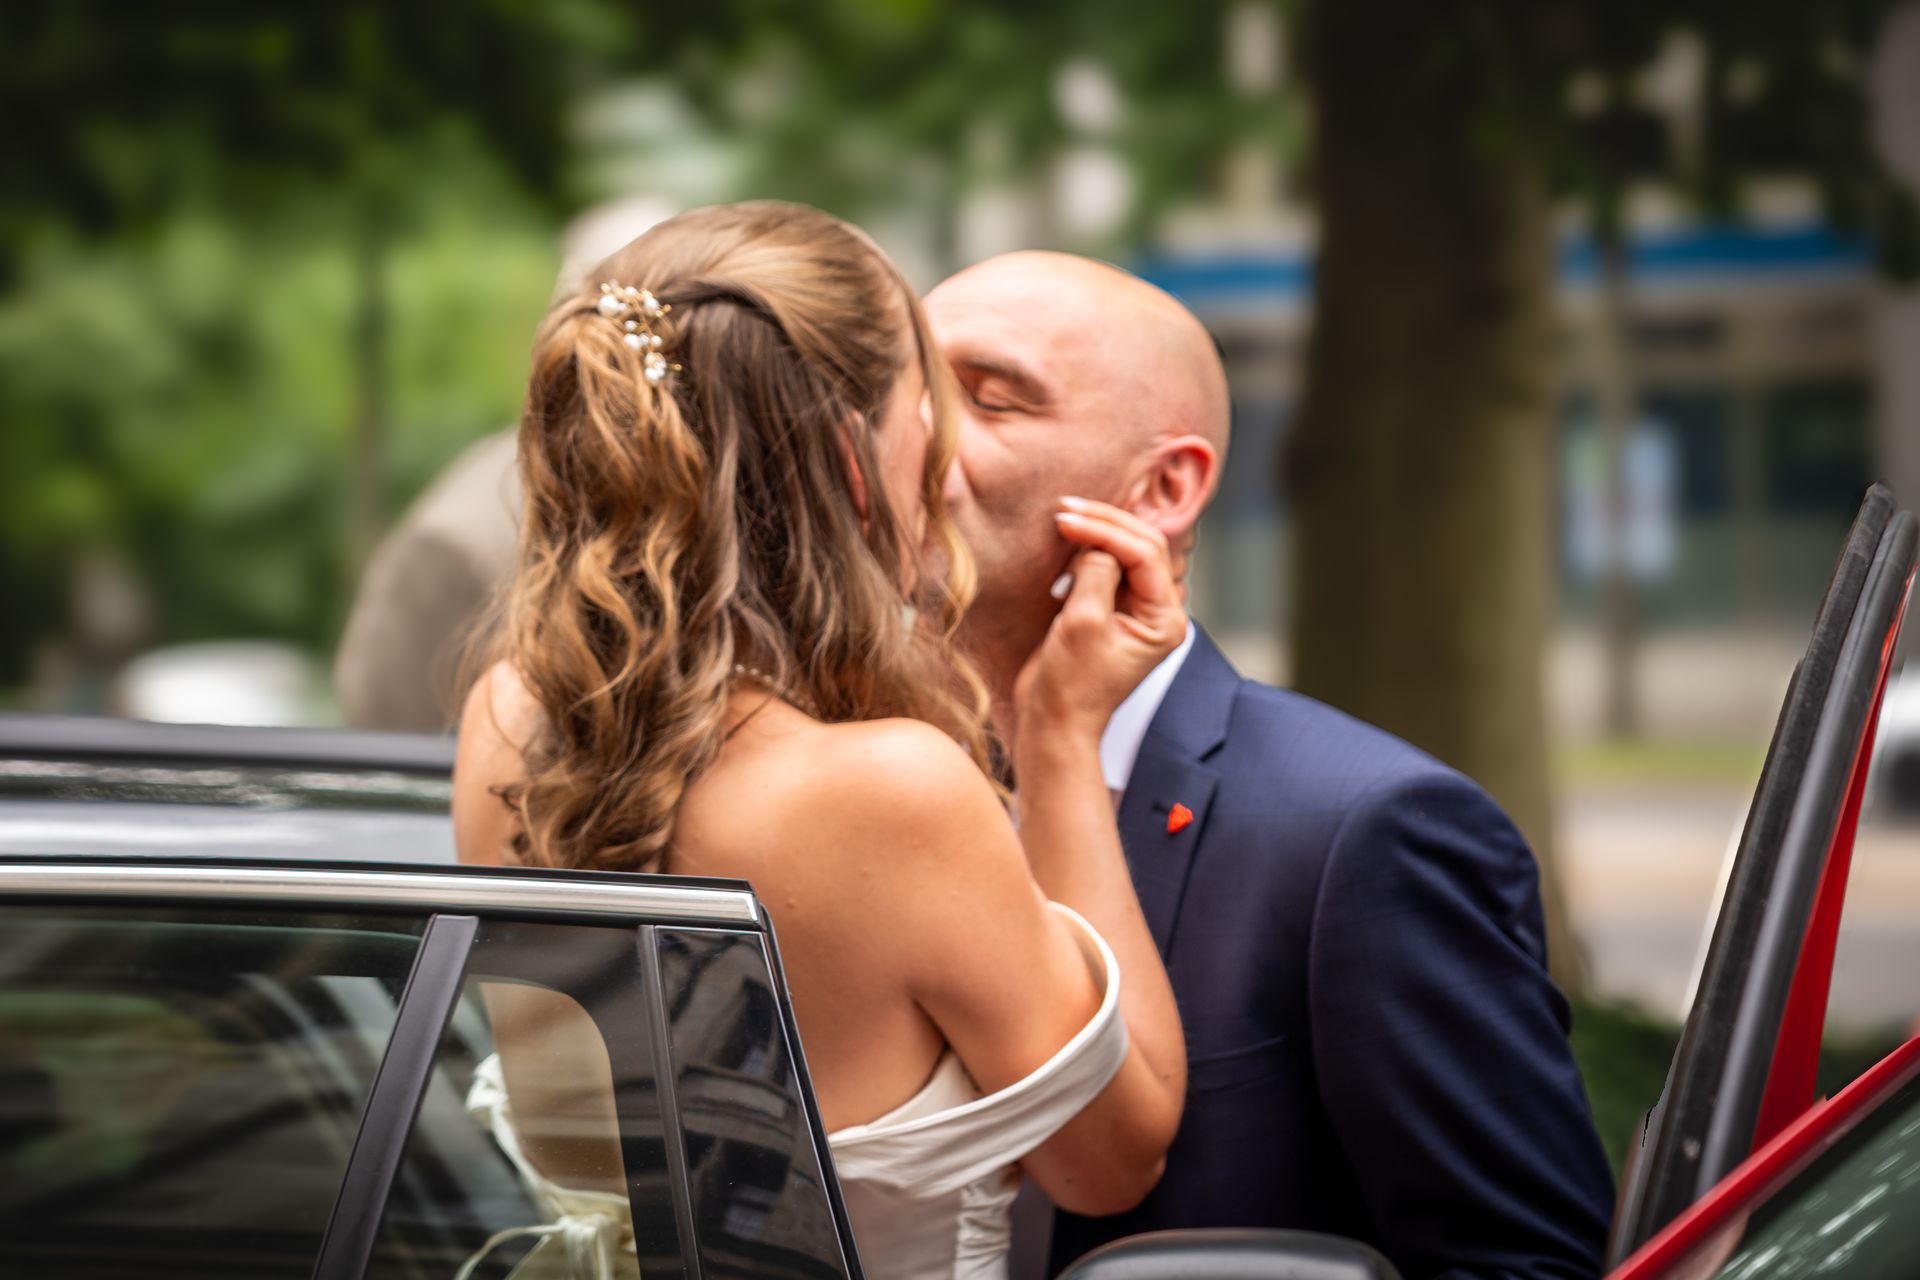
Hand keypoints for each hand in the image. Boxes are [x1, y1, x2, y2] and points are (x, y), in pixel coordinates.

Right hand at [1013, 497, 1187, 744]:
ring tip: (1062, 520)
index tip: (1066, 520)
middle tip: (1063, 510)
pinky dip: (1087, 550)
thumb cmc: (1070, 685)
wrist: (1053, 722)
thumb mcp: (1083, 625)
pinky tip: (1065, 544)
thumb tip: (1096, 544)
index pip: (1145, 553)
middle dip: (1104, 523)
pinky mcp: (1110, 609)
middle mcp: (1157, 610)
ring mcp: (1134, 609)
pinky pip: (1106, 566)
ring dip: (1095, 533)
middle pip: (1141, 544)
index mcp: (1165, 618)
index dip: (1106, 530)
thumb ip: (1097, 576)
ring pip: (1124, 551)